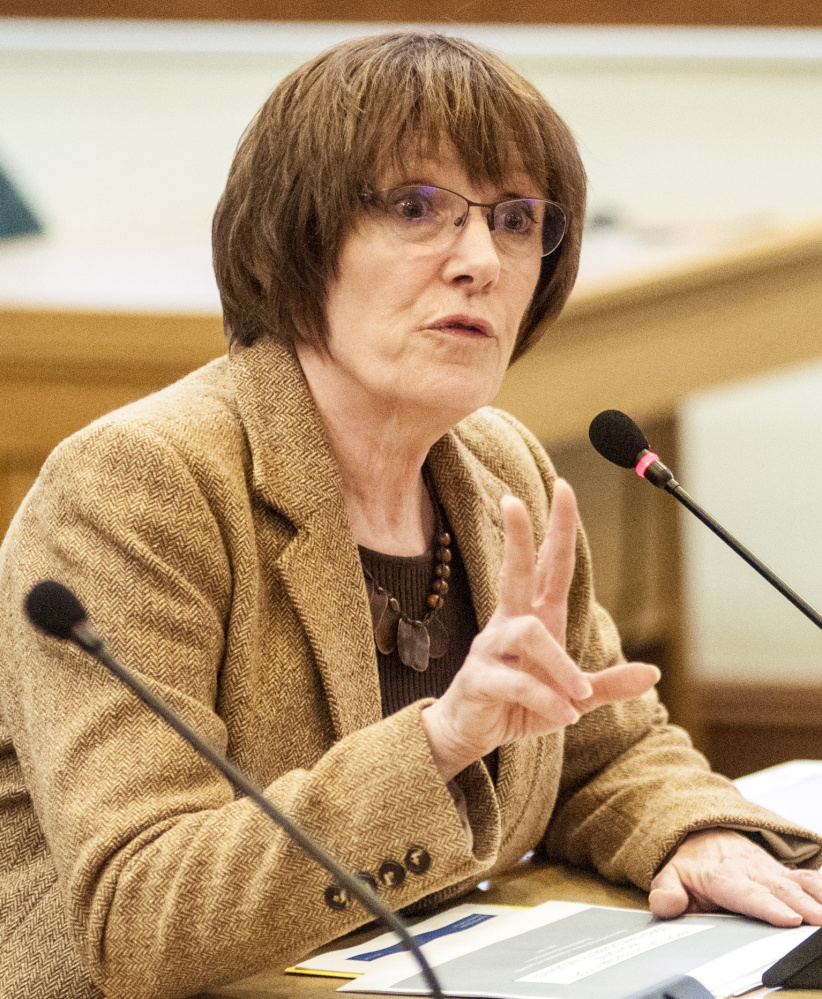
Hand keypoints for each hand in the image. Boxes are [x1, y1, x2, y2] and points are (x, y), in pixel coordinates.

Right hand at [421, 480, 659, 780]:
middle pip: (515, 570)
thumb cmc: (518, 706)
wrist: (472, 735)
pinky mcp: (479, 679)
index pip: (549, 565)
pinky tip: (562, 716)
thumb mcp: (573, 697)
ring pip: (528, 633)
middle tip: (513, 499)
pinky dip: (546, 700)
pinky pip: (517, 681)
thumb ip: (609, 684)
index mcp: (535, 620)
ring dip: (560, 665)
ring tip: (578, 695)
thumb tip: (653, 673)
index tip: (563, 489)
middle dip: (518, 536)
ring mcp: (490, 650)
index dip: (557, 529)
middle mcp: (510, 625)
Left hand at [650, 828, 821, 925]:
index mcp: (723, 876)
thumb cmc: (691, 862)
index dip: (769, 907)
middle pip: (781, 890)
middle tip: (819, 922)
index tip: (789, 918)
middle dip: (804, 906)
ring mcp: (770, 871)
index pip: (748, 894)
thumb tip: (664, 904)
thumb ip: (666, 892)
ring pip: (799, 882)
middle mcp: (751, 871)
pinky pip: (808, 878)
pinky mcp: (784, 873)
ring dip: (817, 897)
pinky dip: (821, 887)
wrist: (703, 833)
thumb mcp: (669, 874)